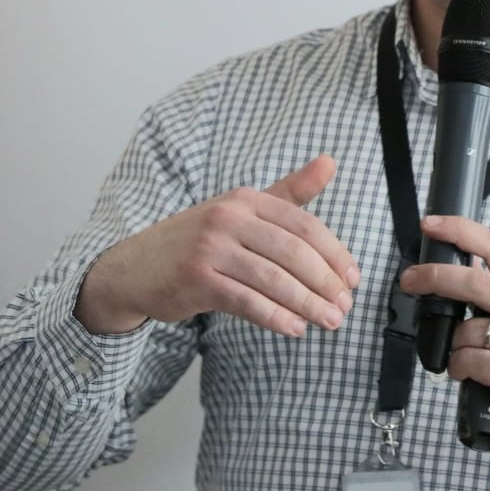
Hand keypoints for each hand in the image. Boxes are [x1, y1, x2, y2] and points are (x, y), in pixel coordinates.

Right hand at [76, 154, 360, 336]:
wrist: (136, 268)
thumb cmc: (199, 240)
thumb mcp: (242, 211)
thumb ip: (289, 193)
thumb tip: (331, 162)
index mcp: (246, 199)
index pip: (303, 224)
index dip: (334, 253)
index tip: (353, 278)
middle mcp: (228, 218)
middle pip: (293, 252)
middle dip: (325, 282)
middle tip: (345, 306)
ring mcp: (210, 248)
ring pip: (273, 279)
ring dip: (307, 304)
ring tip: (329, 321)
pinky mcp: (196, 280)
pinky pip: (246, 301)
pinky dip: (276, 317)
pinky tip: (294, 328)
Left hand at [399, 215, 489, 456]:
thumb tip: (454, 278)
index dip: (460, 231)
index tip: (430, 224)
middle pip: (475, 282)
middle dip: (434, 277)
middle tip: (408, 280)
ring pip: (466, 330)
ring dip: (454, 346)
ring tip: (467, 360)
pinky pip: (469, 361)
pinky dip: (459, 369)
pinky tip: (468, 375)